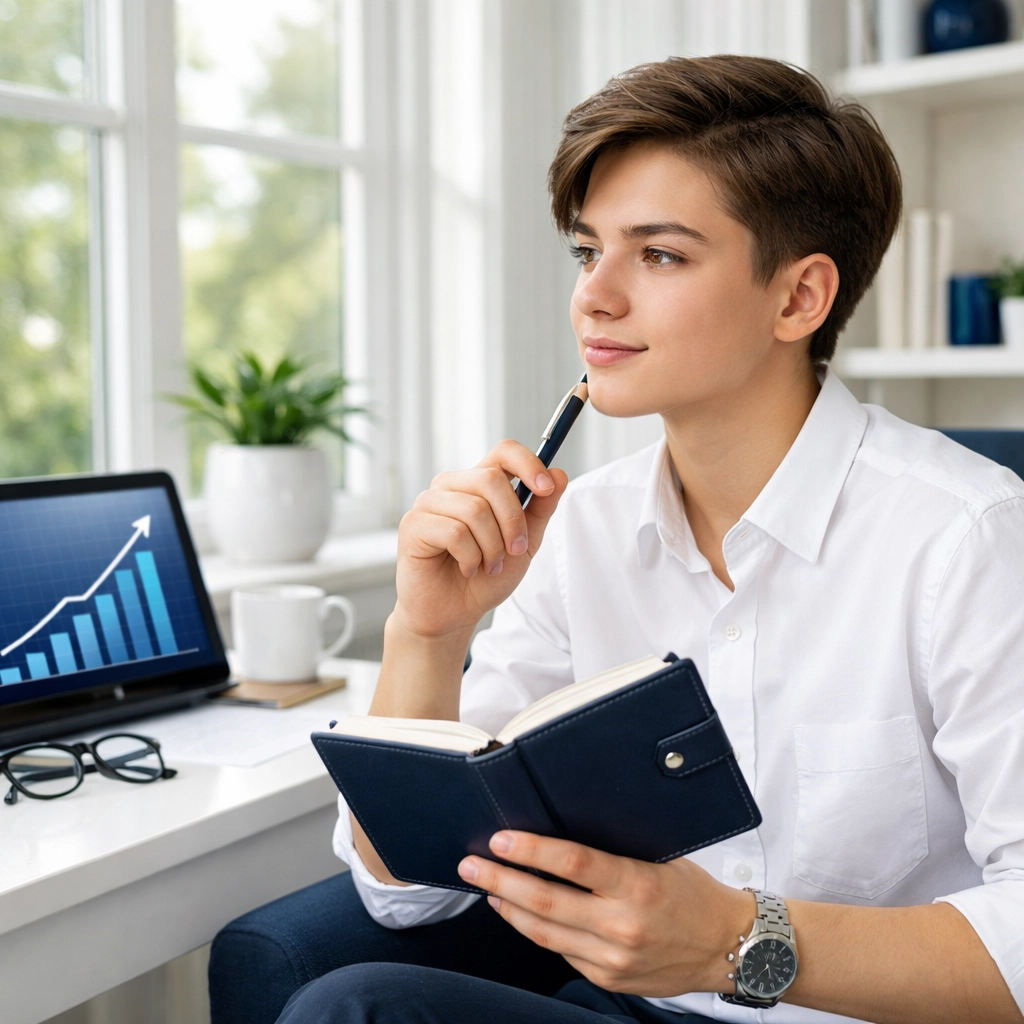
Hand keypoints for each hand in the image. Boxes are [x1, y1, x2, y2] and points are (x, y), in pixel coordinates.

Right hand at [393, 441, 568, 640]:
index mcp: (478, 483)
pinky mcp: (413, 525)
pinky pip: (454, 533)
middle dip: (512, 521)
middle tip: (514, 551)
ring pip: (474, 509)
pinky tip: (467, 569)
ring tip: (488, 566)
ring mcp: (429, 502)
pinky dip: (471, 558)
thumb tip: (560, 474)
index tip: (546, 488)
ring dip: (492, 547)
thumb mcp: (524, 543)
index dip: (528, 463)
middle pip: (491, 479)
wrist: (455, 612)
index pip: (503, 451)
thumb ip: (541, 509)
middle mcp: (451, 485)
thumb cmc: (485, 576)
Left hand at [457, 831, 752, 997]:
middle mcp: (623, 925)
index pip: (573, 864)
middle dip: (500, 880)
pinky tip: (517, 912)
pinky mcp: (609, 979)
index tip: (501, 839)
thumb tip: (560, 828)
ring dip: (507, 906)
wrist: (728, 946)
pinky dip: (534, 930)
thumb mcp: (658, 858)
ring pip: (544, 932)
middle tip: (471, 863)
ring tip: (485, 885)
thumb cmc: (692, 892)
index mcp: (637, 885)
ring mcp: (613, 958)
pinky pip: (560, 951)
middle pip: (545, 903)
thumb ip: (613, 851)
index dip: (531, 851)